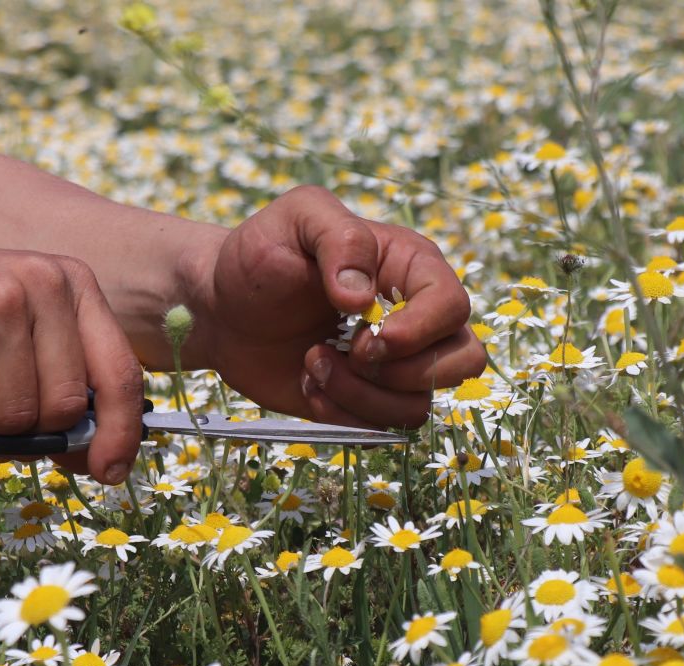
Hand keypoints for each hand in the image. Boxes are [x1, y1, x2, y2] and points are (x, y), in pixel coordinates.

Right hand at [0, 235, 143, 482]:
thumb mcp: (16, 332)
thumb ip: (61, 379)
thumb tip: (101, 454)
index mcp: (72, 283)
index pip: (120, 370)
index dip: (123, 431)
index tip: (111, 472)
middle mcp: (44, 283)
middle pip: (67, 407)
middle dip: (27, 429)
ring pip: (18, 417)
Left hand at [187, 186, 486, 428]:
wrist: (221, 308)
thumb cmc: (260, 256)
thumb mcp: (296, 219)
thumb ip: (339, 238)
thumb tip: (364, 296)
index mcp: (410, 267)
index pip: (453, 306)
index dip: (420, 330)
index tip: (370, 336)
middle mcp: (415, 318)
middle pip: (462, 361)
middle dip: (401, 372)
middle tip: (348, 353)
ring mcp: (394, 365)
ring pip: (418, 405)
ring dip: (360, 394)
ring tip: (312, 361)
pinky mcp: (366, 400)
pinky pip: (381, 428)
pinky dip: (340, 414)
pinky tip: (308, 381)